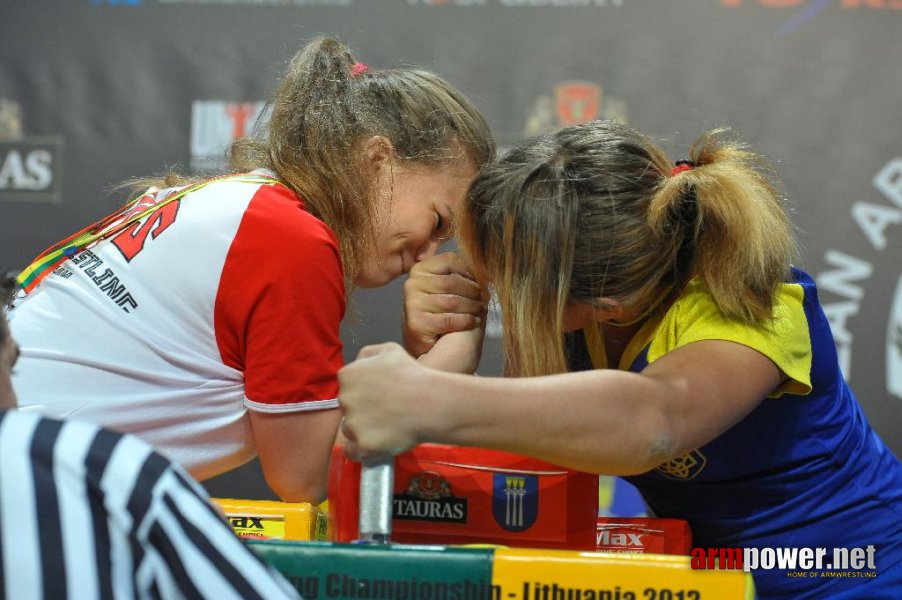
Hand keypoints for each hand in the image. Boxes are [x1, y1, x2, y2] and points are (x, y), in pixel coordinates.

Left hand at [338, 342, 425, 460]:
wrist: (430, 403)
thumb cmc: (412, 374)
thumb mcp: (389, 350)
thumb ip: (367, 354)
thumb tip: (358, 365)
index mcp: (348, 376)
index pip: (347, 386)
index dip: (363, 391)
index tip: (378, 395)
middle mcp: (344, 399)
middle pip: (347, 408)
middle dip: (361, 409)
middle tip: (385, 410)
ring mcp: (352, 424)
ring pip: (350, 430)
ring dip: (362, 430)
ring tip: (387, 427)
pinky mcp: (363, 445)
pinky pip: (353, 451)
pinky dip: (360, 450)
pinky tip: (373, 445)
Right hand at [402, 252, 485, 357]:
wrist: (431, 348)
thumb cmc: (444, 314)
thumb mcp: (451, 288)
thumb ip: (462, 275)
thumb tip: (485, 268)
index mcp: (420, 270)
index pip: (449, 260)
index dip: (470, 270)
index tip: (483, 280)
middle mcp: (412, 284)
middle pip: (452, 281)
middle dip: (473, 291)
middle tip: (484, 299)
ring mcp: (412, 303)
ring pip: (452, 301)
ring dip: (472, 307)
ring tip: (480, 310)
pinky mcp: (416, 323)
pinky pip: (450, 319)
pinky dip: (466, 321)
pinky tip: (473, 322)